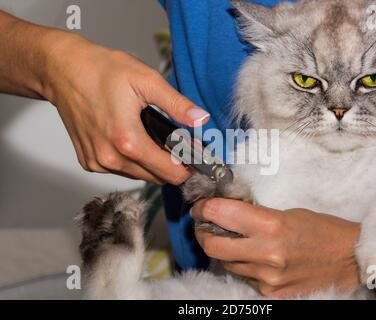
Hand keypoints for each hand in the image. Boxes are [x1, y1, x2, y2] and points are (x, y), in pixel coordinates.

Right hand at [42, 34, 208, 183]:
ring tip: (154, 136)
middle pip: (157, 177)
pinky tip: (133, 138)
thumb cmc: (100, 71)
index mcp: (127, 140)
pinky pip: (122, 170)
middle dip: (171, 163)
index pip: (171, 173)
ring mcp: (98, 163)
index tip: (196, 155)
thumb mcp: (147, 80)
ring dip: (152, 162)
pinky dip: (133, 160)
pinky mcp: (89, 162)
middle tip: (178, 141)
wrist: (63, 70)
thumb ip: (177, 104)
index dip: (188, 165)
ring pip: (140, 175)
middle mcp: (110, 158)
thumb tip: (201, 119)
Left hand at [191, 198, 359, 297]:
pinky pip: (245, 278)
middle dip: (202, 233)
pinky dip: (243, 266)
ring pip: (226, 264)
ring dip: (223, 251)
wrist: (351, 259)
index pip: (219, 213)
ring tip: (234, 241)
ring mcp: (268, 278)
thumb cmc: (322, 229)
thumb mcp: (287, 213)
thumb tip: (226, 216)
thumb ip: (255, 216)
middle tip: (205, 225)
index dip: (204, 208)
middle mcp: (266, 254)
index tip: (201, 207)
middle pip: (212, 246)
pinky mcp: (272, 294)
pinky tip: (255, 257)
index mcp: (271, 225)